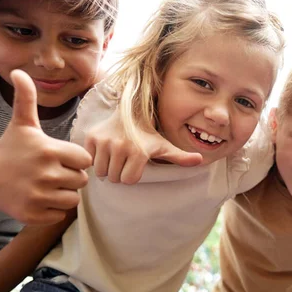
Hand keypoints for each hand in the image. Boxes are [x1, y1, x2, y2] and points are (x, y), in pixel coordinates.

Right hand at [0, 70, 91, 224]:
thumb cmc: (10, 149)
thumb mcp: (22, 124)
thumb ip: (27, 98)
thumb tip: (19, 72)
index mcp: (48, 150)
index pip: (85, 160)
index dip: (75, 160)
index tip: (60, 158)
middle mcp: (45, 173)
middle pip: (81, 180)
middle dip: (71, 177)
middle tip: (52, 172)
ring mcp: (38, 195)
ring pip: (73, 199)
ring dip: (64, 194)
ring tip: (47, 185)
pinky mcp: (33, 214)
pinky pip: (60, 214)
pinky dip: (53, 209)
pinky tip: (39, 198)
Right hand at [83, 111, 202, 183]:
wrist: (130, 111)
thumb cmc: (148, 135)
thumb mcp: (164, 146)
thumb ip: (181, 157)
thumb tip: (201, 160)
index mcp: (138, 152)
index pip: (128, 180)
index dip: (132, 175)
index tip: (135, 164)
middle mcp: (120, 146)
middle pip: (114, 178)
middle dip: (119, 172)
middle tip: (124, 159)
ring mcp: (104, 141)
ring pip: (101, 171)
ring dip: (107, 167)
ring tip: (115, 155)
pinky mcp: (91, 137)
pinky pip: (90, 160)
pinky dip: (95, 158)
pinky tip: (105, 149)